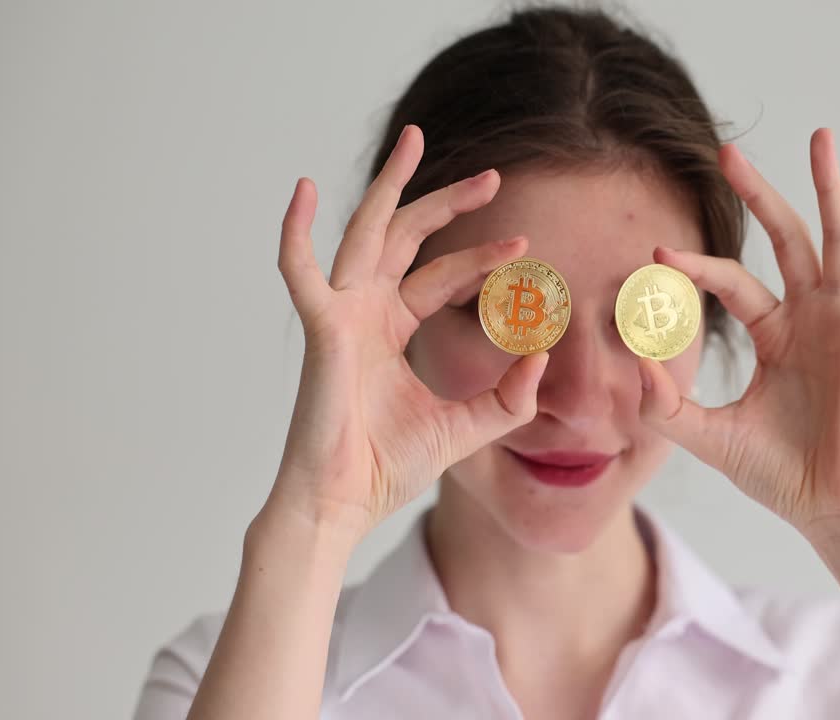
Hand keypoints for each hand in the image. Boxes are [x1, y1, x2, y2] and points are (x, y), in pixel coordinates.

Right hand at [268, 124, 548, 543]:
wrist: (348, 504)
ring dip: (391, 185)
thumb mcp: (468, 427)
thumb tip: (544, 354)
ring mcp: (341, 315)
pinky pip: (300, 271)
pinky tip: (300, 189)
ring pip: (367, 233)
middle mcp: (366, 312)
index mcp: (392, 330)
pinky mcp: (322, 330)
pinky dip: (295, 231)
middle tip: (495, 176)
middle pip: (409, 239)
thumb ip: (509, 397)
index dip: (483, 260)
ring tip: (417, 140)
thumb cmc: (391, 467)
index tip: (527, 248)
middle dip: (450, 204)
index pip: (442, 278)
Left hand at [637, 128, 839, 540]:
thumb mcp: (708, 435)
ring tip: (819, 137)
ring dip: (828, 190)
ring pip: (836, 241)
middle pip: (783, 238)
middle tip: (728, 151)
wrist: (827, 507)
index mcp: (774, 334)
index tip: (656, 255)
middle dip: (758, 193)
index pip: (732, 282)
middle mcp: (808, 318)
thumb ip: (667, 405)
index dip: (696, 267)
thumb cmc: (778, 473)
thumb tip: (633, 362)